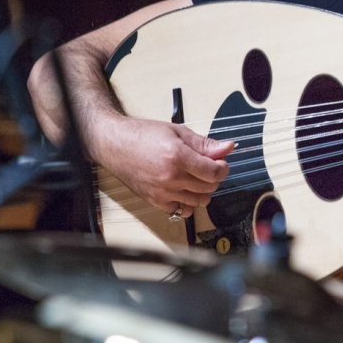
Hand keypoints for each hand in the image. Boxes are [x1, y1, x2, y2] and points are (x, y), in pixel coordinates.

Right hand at [90, 116, 233, 215]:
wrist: (114, 145)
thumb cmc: (143, 135)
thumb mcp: (177, 132)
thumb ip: (204, 143)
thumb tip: (228, 147)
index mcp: (178, 157)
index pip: (214, 172)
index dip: (222, 167)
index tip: (220, 162)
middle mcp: (171, 178)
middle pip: (209, 187)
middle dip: (214, 177)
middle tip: (207, 166)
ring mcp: (162, 193)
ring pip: (199, 201)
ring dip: (203, 190)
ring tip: (195, 177)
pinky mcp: (155, 202)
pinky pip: (181, 210)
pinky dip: (187, 202)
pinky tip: (184, 189)